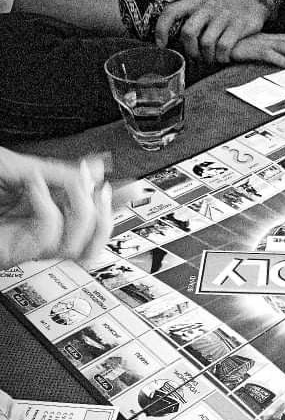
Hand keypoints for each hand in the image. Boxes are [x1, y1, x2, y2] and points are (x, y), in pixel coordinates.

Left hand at [0, 149, 112, 269]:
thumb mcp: (23, 166)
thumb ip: (59, 172)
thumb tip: (97, 169)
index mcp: (45, 207)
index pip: (90, 212)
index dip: (116, 204)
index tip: (133, 190)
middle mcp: (41, 229)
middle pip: (91, 242)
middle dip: (105, 214)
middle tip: (100, 189)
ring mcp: (29, 243)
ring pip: (77, 249)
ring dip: (83, 214)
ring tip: (72, 185)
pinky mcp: (15, 252)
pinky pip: (48, 240)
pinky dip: (49, 211)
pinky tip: (36, 188)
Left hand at [155, 0, 267, 62]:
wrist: (253, 0)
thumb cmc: (223, 10)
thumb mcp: (204, 7)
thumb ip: (188, 19)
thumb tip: (172, 42)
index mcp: (195, 2)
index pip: (171, 12)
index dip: (162, 29)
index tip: (162, 45)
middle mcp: (207, 7)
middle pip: (188, 32)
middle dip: (190, 50)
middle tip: (196, 58)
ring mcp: (223, 16)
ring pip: (206, 43)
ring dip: (207, 57)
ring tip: (211, 59)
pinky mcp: (238, 25)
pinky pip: (224, 47)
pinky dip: (221, 57)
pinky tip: (223, 57)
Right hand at [230, 32, 284, 67]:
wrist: (211, 39)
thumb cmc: (225, 46)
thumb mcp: (245, 51)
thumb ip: (256, 56)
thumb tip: (269, 65)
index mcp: (264, 38)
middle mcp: (264, 38)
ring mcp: (258, 42)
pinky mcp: (250, 48)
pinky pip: (268, 54)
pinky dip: (279, 59)